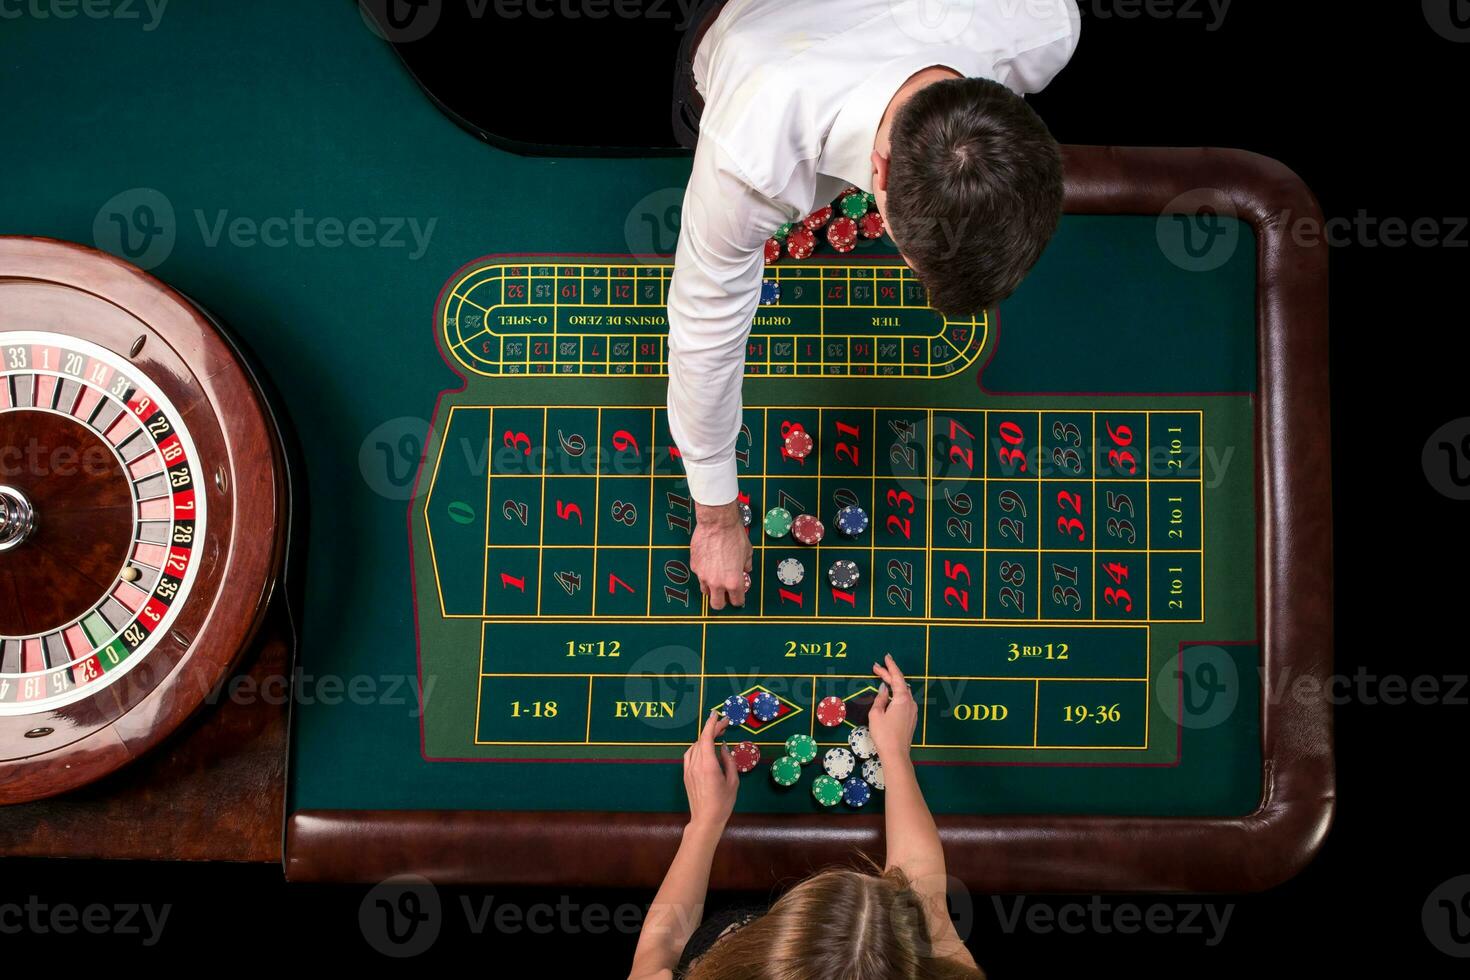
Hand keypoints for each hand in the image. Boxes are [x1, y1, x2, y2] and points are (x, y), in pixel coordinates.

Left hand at [683, 709, 739, 831]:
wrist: (706, 820)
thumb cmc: (723, 803)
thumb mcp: (733, 781)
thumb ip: (729, 761)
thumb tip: (724, 747)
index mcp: (708, 765)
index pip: (706, 737)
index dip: (711, 724)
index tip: (717, 714)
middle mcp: (696, 764)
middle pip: (701, 740)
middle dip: (712, 730)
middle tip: (724, 725)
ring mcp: (688, 769)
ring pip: (694, 746)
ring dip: (704, 738)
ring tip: (716, 735)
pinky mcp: (686, 775)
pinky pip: (690, 755)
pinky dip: (698, 747)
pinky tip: (705, 749)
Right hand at [690, 501, 752, 609]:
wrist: (717, 522)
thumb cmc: (733, 535)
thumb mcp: (747, 552)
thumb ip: (746, 565)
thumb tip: (745, 569)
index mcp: (734, 582)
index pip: (736, 601)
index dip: (739, 600)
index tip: (738, 597)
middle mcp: (717, 582)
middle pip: (717, 605)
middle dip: (723, 601)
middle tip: (726, 594)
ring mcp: (703, 576)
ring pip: (706, 591)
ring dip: (712, 588)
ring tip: (717, 576)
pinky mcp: (694, 566)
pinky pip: (699, 575)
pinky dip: (704, 573)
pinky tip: (709, 562)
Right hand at [868, 654, 917, 761]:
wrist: (896, 754)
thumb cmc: (883, 734)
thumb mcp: (876, 714)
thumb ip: (880, 699)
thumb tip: (884, 689)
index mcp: (902, 699)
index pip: (897, 677)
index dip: (890, 666)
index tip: (886, 657)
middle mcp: (910, 702)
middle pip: (900, 684)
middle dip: (889, 674)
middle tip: (876, 667)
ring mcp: (913, 711)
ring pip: (903, 692)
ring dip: (893, 684)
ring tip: (882, 678)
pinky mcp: (911, 718)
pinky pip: (904, 701)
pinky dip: (896, 694)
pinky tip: (889, 695)